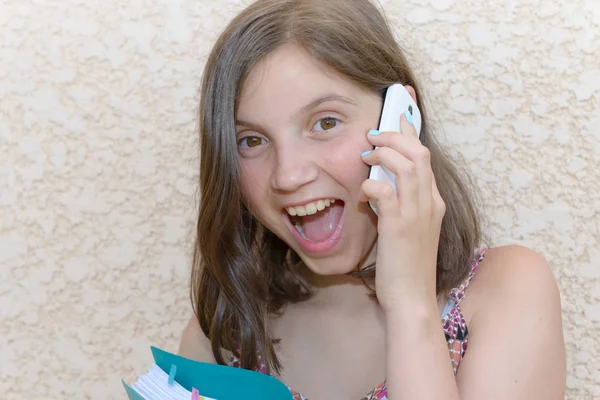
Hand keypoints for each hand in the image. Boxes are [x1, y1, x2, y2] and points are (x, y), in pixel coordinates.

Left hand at [360, 112, 445, 311]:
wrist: (411, 299)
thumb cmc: (404, 265)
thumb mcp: (405, 229)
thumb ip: (396, 204)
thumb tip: (376, 185)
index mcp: (432, 202)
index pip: (424, 156)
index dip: (412, 129)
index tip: (400, 109)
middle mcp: (429, 204)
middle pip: (418, 153)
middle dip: (394, 135)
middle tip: (374, 134)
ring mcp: (416, 215)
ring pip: (407, 166)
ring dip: (383, 154)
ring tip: (366, 156)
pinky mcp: (399, 228)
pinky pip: (386, 193)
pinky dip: (372, 186)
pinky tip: (362, 194)